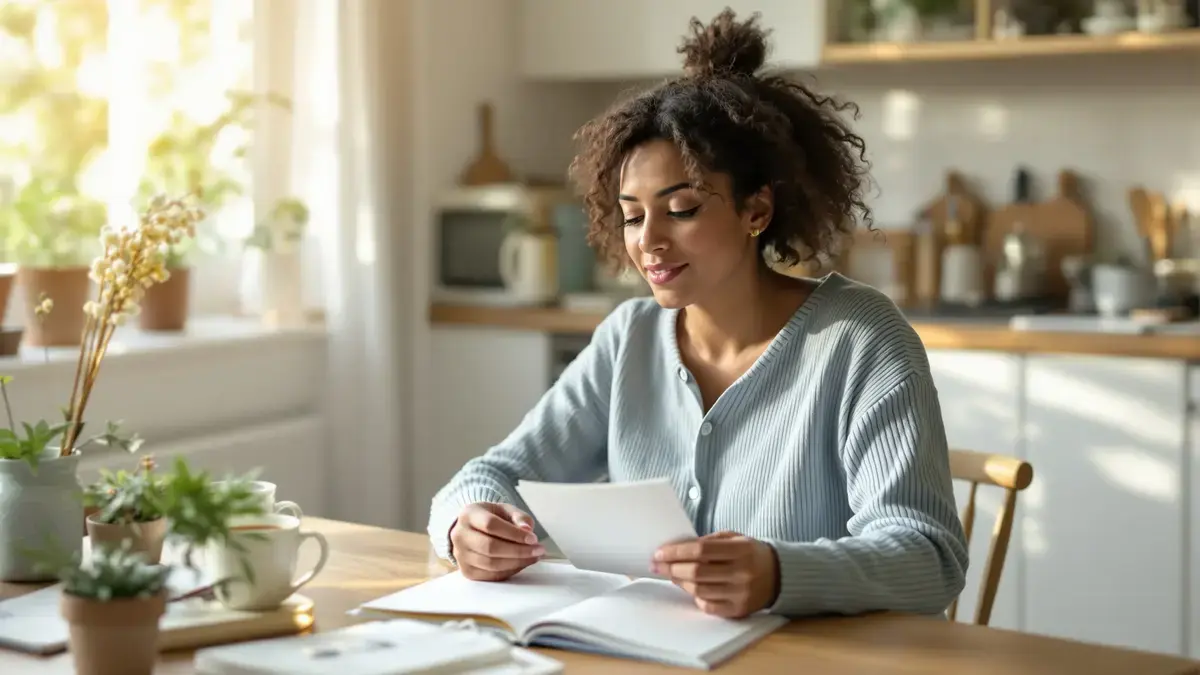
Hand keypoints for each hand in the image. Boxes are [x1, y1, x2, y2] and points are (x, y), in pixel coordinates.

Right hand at [449, 502, 544, 580]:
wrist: (472, 530)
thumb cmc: (491, 518)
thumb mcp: (505, 510)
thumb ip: (519, 517)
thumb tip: (527, 530)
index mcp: (469, 514)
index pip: (491, 525)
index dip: (514, 533)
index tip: (533, 538)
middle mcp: (460, 535)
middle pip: (490, 547)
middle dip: (518, 551)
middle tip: (538, 550)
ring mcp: (461, 555)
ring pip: (491, 564)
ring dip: (517, 562)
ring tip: (533, 557)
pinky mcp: (466, 571)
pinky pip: (491, 576)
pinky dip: (510, 571)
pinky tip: (521, 564)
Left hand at [651, 531, 779, 617]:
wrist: (778, 575)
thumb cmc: (750, 553)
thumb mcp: (734, 538)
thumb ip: (708, 541)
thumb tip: (678, 548)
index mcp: (740, 550)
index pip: (700, 550)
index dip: (676, 552)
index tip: (659, 553)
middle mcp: (741, 573)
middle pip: (696, 572)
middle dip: (672, 568)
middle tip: (658, 565)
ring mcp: (740, 594)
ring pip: (699, 590)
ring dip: (680, 582)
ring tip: (673, 574)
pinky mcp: (738, 610)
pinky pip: (708, 606)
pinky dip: (696, 597)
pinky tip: (692, 588)